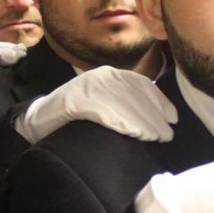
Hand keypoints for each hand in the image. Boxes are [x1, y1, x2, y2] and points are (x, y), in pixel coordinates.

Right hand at [15, 66, 176, 143]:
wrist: (40, 118)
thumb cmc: (76, 115)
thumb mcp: (103, 100)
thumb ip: (124, 102)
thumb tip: (158, 117)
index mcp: (109, 74)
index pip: (142, 85)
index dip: (160, 102)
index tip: (173, 119)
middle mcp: (101, 76)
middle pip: (135, 96)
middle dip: (154, 116)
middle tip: (167, 135)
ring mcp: (88, 87)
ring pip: (123, 105)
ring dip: (143, 122)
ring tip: (155, 138)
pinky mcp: (76, 101)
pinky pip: (105, 112)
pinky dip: (122, 123)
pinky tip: (134, 135)